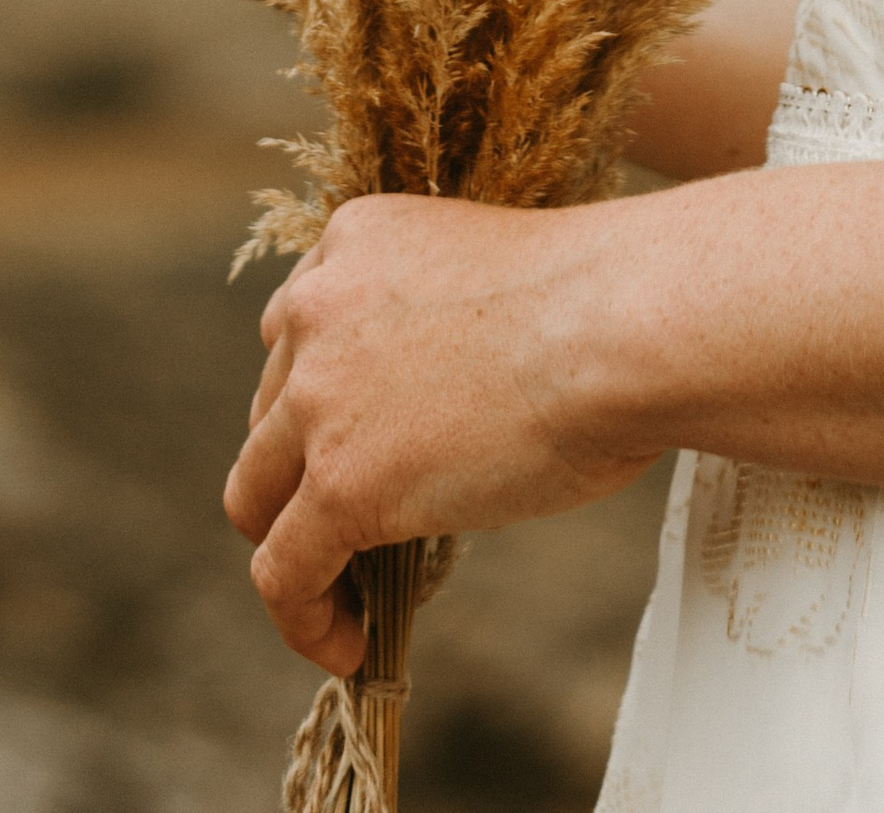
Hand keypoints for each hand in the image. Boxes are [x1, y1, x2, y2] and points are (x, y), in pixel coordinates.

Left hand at [227, 196, 651, 666]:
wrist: (627, 323)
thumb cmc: (604, 301)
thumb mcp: (485, 280)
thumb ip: (432, 331)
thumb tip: (442, 416)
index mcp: (355, 237)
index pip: (298, 335)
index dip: (322, 403)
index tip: (362, 444)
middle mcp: (316, 307)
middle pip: (270, 416)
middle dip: (305, 472)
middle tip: (363, 522)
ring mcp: (319, 398)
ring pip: (256, 497)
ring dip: (296, 546)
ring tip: (346, 593)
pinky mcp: (337, 484)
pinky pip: (283, 575)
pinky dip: (305, 620)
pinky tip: (349, 646)